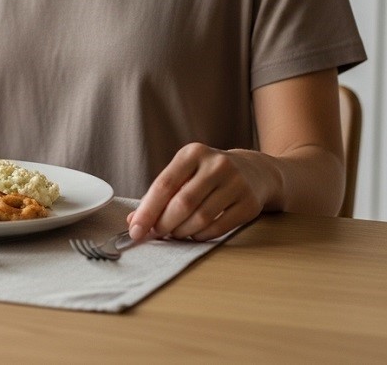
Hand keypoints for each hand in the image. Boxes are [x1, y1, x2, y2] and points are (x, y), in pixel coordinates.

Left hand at [127, 142, 275, 242]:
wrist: (254, 171)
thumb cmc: (207, 175)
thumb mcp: (183, 173)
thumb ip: (159, 195)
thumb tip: (133, 221)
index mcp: (193, 153)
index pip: (164, 184)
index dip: (147, 211)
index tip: (135, 230)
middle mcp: (217, 165)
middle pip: (182, 203)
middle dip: (164, 224)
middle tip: (156, 234)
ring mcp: (237, 183)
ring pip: (201, 218)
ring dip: (182, 232)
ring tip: (175, 233)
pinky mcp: (250, 203)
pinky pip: (219, 228)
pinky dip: (201, 235)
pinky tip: (194, 233)